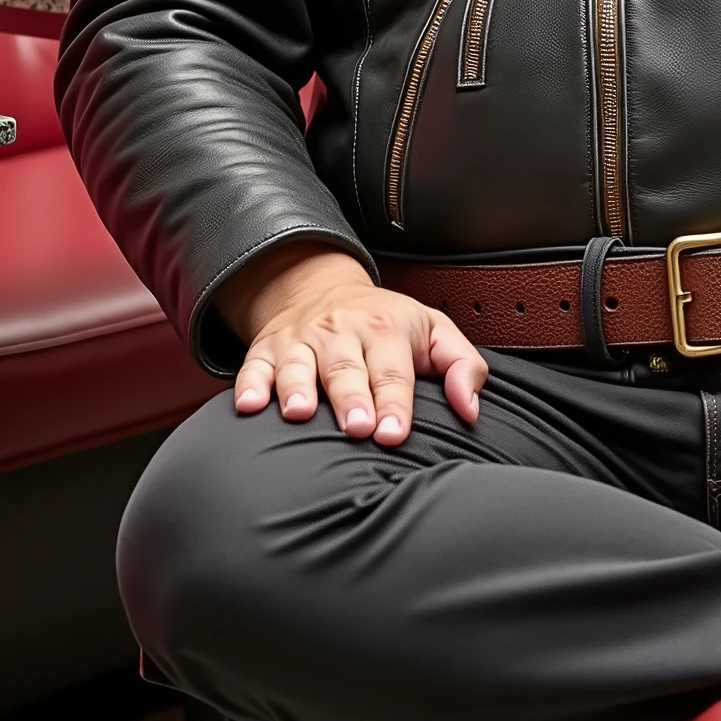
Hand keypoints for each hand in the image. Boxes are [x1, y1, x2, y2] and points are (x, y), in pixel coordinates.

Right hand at [220, 246, 486, 445]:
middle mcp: (340, 332)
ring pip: (297, 366)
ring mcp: (300, 341)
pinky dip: (249, 385)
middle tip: (357, 428)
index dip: (394, 405)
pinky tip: (249, 405)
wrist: (321, 286)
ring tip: (299, 413)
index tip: (395, 434)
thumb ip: (462, 366)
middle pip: (345, 369)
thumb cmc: (385, 322)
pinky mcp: (267, 350)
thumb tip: (470, 408)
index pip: (392, 372)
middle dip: (350, 399)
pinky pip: (254, 367)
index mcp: (385, 329)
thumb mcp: (434, 330)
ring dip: (297, 389)